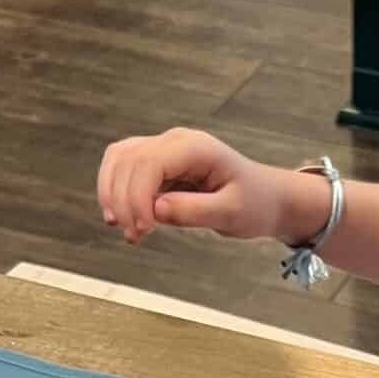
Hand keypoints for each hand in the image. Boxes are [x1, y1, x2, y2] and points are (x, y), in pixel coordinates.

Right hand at [98, 129, 308, 245]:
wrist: (265, 198)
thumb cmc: (254, 203)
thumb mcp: (232, 213)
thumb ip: (195, 211)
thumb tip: (156, 210)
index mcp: (195, 148)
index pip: (149, 162)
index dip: (136, 196)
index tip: (143, 229)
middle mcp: (175, 141)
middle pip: (127, 159)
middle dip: (122, 200)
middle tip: (134, 237)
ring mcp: (164, 149)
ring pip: (119, 159)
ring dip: (112, 194)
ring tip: (125, 229)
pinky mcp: (157, 163)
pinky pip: (124, 169)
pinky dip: (117, 192)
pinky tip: (123, 219)